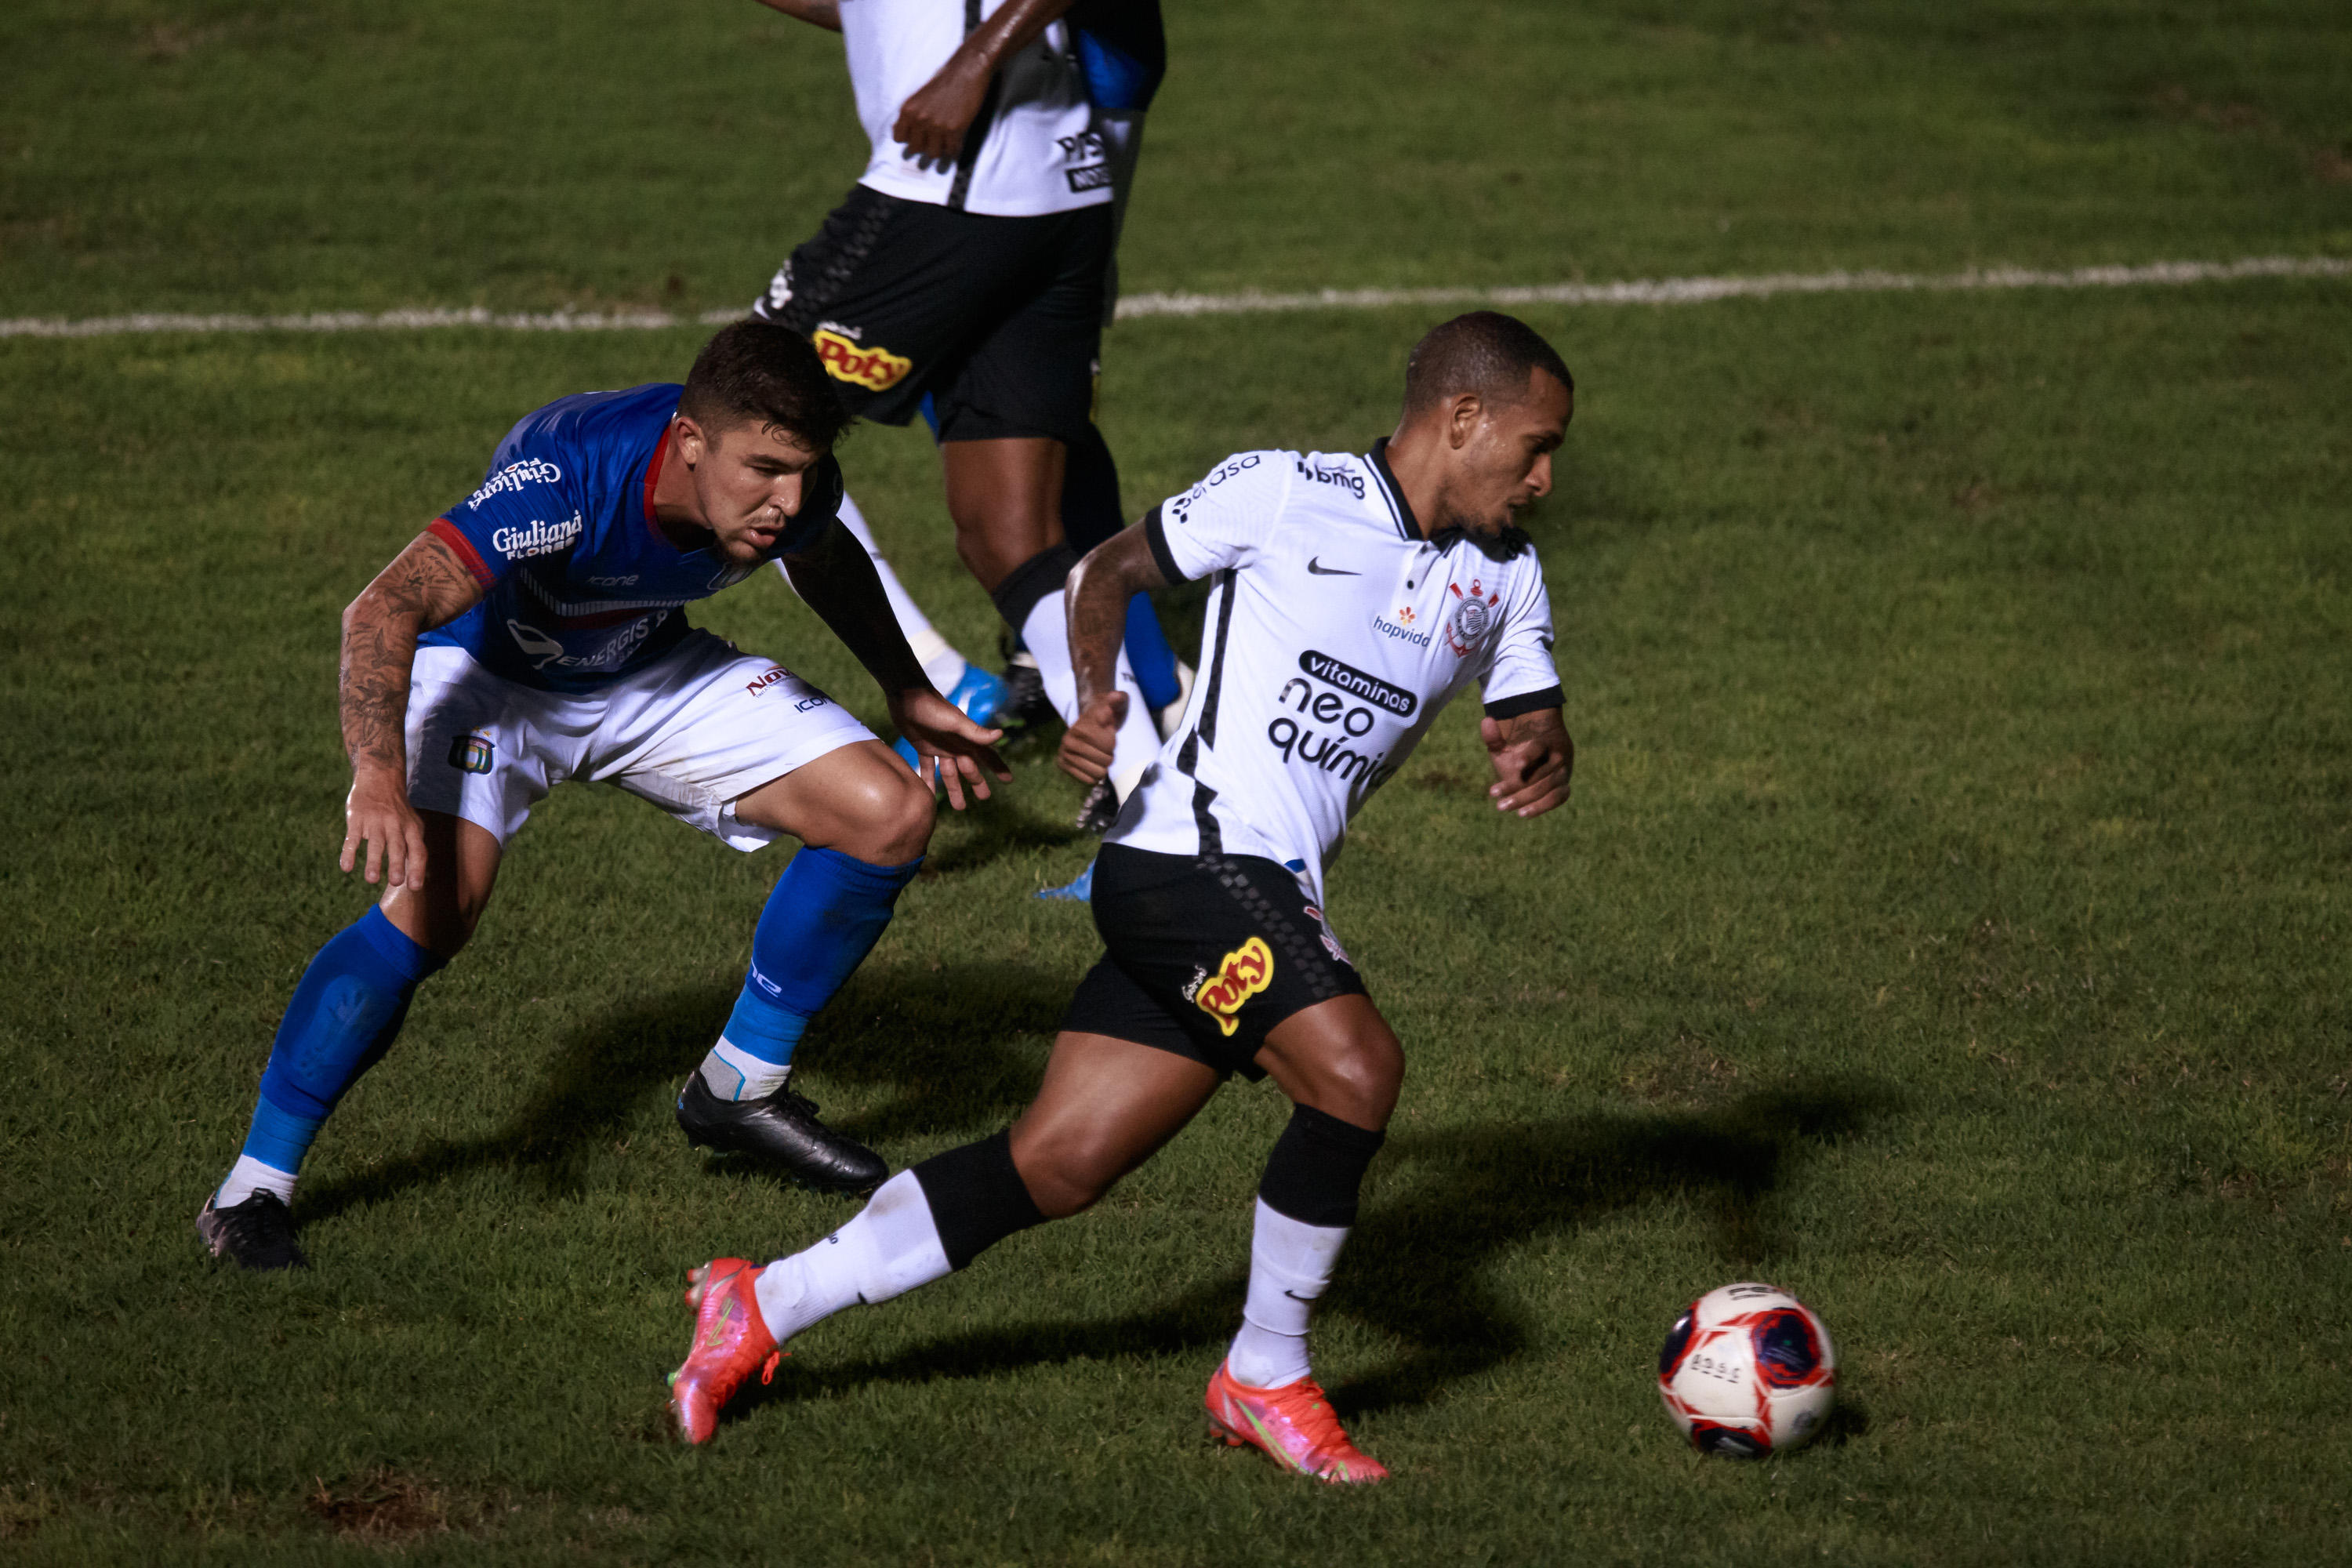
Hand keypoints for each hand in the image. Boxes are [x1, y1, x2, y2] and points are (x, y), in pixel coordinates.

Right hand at [342, 766, 428, 885]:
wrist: (379, 778)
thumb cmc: (397, 809)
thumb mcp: (411, 823)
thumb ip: (412, 845)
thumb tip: (415, 874)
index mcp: (411, 828)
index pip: (418, 850)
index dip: (417, 868)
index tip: (415, 886)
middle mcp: (395, 825)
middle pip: (398, 847)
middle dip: (397, 865)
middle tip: (396, 882)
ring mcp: (376, 821)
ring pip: (376, 843)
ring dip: (374, 862)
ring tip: (372, 879)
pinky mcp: (357, 819)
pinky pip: (353, 838)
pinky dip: (349, 852)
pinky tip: (346, 867)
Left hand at [892, 57, 991, 168]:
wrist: (967, 70)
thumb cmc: (945, 80)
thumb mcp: (919, 96)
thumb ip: (910, 114)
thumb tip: (898, 131)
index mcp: (908, 109)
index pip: (899, 138)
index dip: (910, 139)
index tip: (919, 137)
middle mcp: (919, 119)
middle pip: (916, 149)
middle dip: (925, 146)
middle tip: (935, 140)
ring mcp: (936, 125)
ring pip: (933, 153)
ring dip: (941, 149)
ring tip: (946, 141)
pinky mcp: (954, 129)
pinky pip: (951, 151)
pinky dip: (954, 150)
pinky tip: (957, 142)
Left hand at [893, 688, 1011, 809]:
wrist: (907, 695)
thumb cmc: (932, 708)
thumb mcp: (955, 722)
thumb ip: (975, 732)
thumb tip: (1001, 735)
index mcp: (966, 740)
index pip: (987, 756)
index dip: (998, 768)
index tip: (1009, 780)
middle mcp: (955, 745)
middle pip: (970, 768)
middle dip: (977, 782)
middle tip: (985, 798)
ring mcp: (939, 747)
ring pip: (949, 772)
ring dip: (954, 788)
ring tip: (959, 806)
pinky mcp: (922, 746)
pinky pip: (927, 768)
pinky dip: (928, 780)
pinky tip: (928, 794)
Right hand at [1057, 690, 1126, 784]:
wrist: (1087, 722)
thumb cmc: (1105, 715)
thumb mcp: (1113, 704)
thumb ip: (1116, 700)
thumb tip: (1116, 697)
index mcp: (1081, 727)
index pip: (1108, 745)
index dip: (1112, 742)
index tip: (1107, 733)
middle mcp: (1068, 740)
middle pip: (1104, 762)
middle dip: (1109, 756)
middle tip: (1104, 748)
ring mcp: (1064, 754)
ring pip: (1097, 773)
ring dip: (1103, 767)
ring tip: (1099, 757)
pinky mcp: (1063, 765)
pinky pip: (1088, 780)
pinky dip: (1094, 776)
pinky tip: (1092, 765)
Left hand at [1482, 715, 1571, 817]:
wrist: (1538, 760)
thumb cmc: (1517, 752)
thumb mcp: (1504, 746)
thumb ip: (1495, 738)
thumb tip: (1486, 721)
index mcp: (1546, 741)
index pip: (1539, 748)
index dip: (1529, 756)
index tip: (1516, 765)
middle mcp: (1558, 757)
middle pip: (1541, 773)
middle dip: (1517, 786)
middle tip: (1492, 793)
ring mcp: (1563, 773)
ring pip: (1548, 788)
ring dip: (1525, 799)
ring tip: (1502, 806)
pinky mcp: (1564, 788)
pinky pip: (1558, 798)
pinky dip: (1541, 807)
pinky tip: (1522, 813)